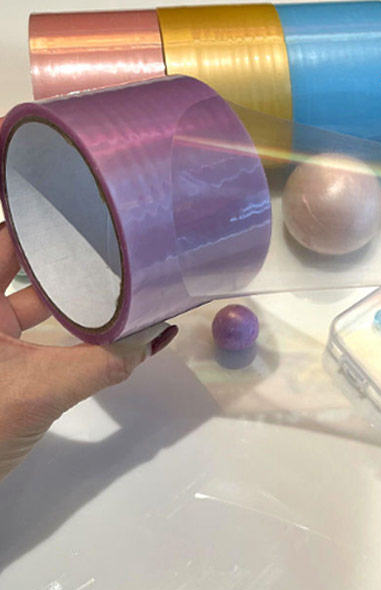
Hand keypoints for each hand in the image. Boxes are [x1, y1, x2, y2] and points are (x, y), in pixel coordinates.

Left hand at [0, 224, 177, 481]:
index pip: (11, 236)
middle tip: (126, 237)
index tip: (94, 198)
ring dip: (89, 299)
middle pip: (36, 266)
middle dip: (81, 254)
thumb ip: (102, 362)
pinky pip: (55, 338)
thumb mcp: (39, 391)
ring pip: (48, 304)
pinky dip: (86, 336)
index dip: (48, 213)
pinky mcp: (10, 364)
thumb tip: (157, 334)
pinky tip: (125, 335)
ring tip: (135, 283)